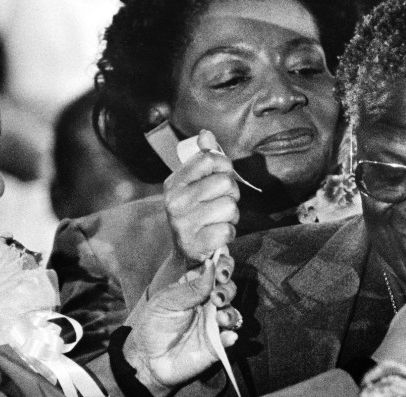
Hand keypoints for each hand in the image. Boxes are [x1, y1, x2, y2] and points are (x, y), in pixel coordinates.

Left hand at [123, 259, 241, 396]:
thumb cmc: (153, 324)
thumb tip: (211, 264)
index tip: (221, 270)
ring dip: (231, 313)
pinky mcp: (216, 344)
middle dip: (227, 290)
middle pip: (229, 289)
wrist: (146, 359)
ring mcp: (213, 324)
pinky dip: (231, 336)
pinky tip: (227, 336)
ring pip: (233, 313)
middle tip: (216, 297)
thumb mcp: (167, 301)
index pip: (216, 270)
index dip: (224, 265)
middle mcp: (208, 303)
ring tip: (220, 318)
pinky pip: (230, 338)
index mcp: (195, 287)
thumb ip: (191, 286)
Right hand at [164, 130, 240, 264]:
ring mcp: (183, 224)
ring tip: (217, 220)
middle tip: (219, 203)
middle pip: (225, 183)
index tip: (222, 177)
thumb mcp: (194, 185)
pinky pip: (228, 230)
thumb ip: (203, 160)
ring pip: (230, 207)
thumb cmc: (195, 213)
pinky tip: (216, 235)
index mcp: (174, 183)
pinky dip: (228, 233)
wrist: (186, 252)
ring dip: (231, 216)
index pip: (210, 159)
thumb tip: (206, 134)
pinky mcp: (195, 244)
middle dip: (231, 194)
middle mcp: (175, 201)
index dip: (225, 167)